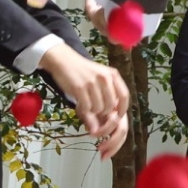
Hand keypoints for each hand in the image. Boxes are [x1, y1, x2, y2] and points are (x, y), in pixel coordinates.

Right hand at [40, 42, 131, 157]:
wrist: (63, 60)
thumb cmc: (81, 73)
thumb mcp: (96, 82)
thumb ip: (104, 100)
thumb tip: (100, 127)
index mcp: (113, 75)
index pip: (124, 96)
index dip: (121, 110)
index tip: (116, 117)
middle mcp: (105, 78)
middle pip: (111, 107)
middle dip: (103, 115)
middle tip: (93, 112)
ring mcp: (93, 83)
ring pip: (99, 109)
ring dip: (92, 112)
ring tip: (85, 103)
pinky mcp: (80, 88)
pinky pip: (87, 108)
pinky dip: (84, 110)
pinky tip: (79, 103)